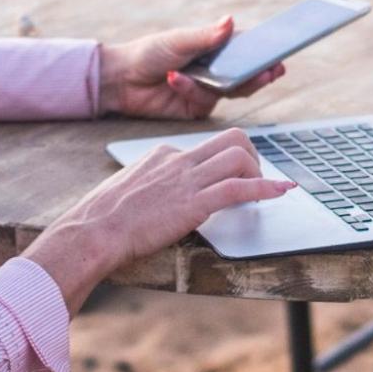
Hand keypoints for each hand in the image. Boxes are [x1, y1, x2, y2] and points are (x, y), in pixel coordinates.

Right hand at [24, 129, 295, 310]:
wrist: (92, 231)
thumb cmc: (101, 220)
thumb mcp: (128, 192)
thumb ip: (150, 187)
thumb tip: (161, 198)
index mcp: (161, 154)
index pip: (203, 147)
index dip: (223, 164)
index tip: (232, 179)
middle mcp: (177, 159)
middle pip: (230, 139)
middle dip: (252, 157)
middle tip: (256, 179)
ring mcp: (186, 179)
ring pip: (239, 157)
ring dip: (260, 173)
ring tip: (264, 192)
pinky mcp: (193, 203)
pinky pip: (239, 188)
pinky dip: (265, 188)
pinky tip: (280, 193)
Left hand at [97, 16, 287, 119]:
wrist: (122, 81)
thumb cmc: (149, 53)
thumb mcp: (178, 40)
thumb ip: (206, 36)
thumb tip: (230, 21)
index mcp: (215, 48)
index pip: (247, 49)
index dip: (265, 53)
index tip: (279, 55)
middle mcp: (217, 70)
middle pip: (247, 74)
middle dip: (260, 74)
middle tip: (271, 71)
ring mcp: (209, 90)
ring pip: (232, 91)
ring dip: (228, 83)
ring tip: (215, 76)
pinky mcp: (197, 108)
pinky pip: (204, 101)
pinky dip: (190, 90)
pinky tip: (175, 79)